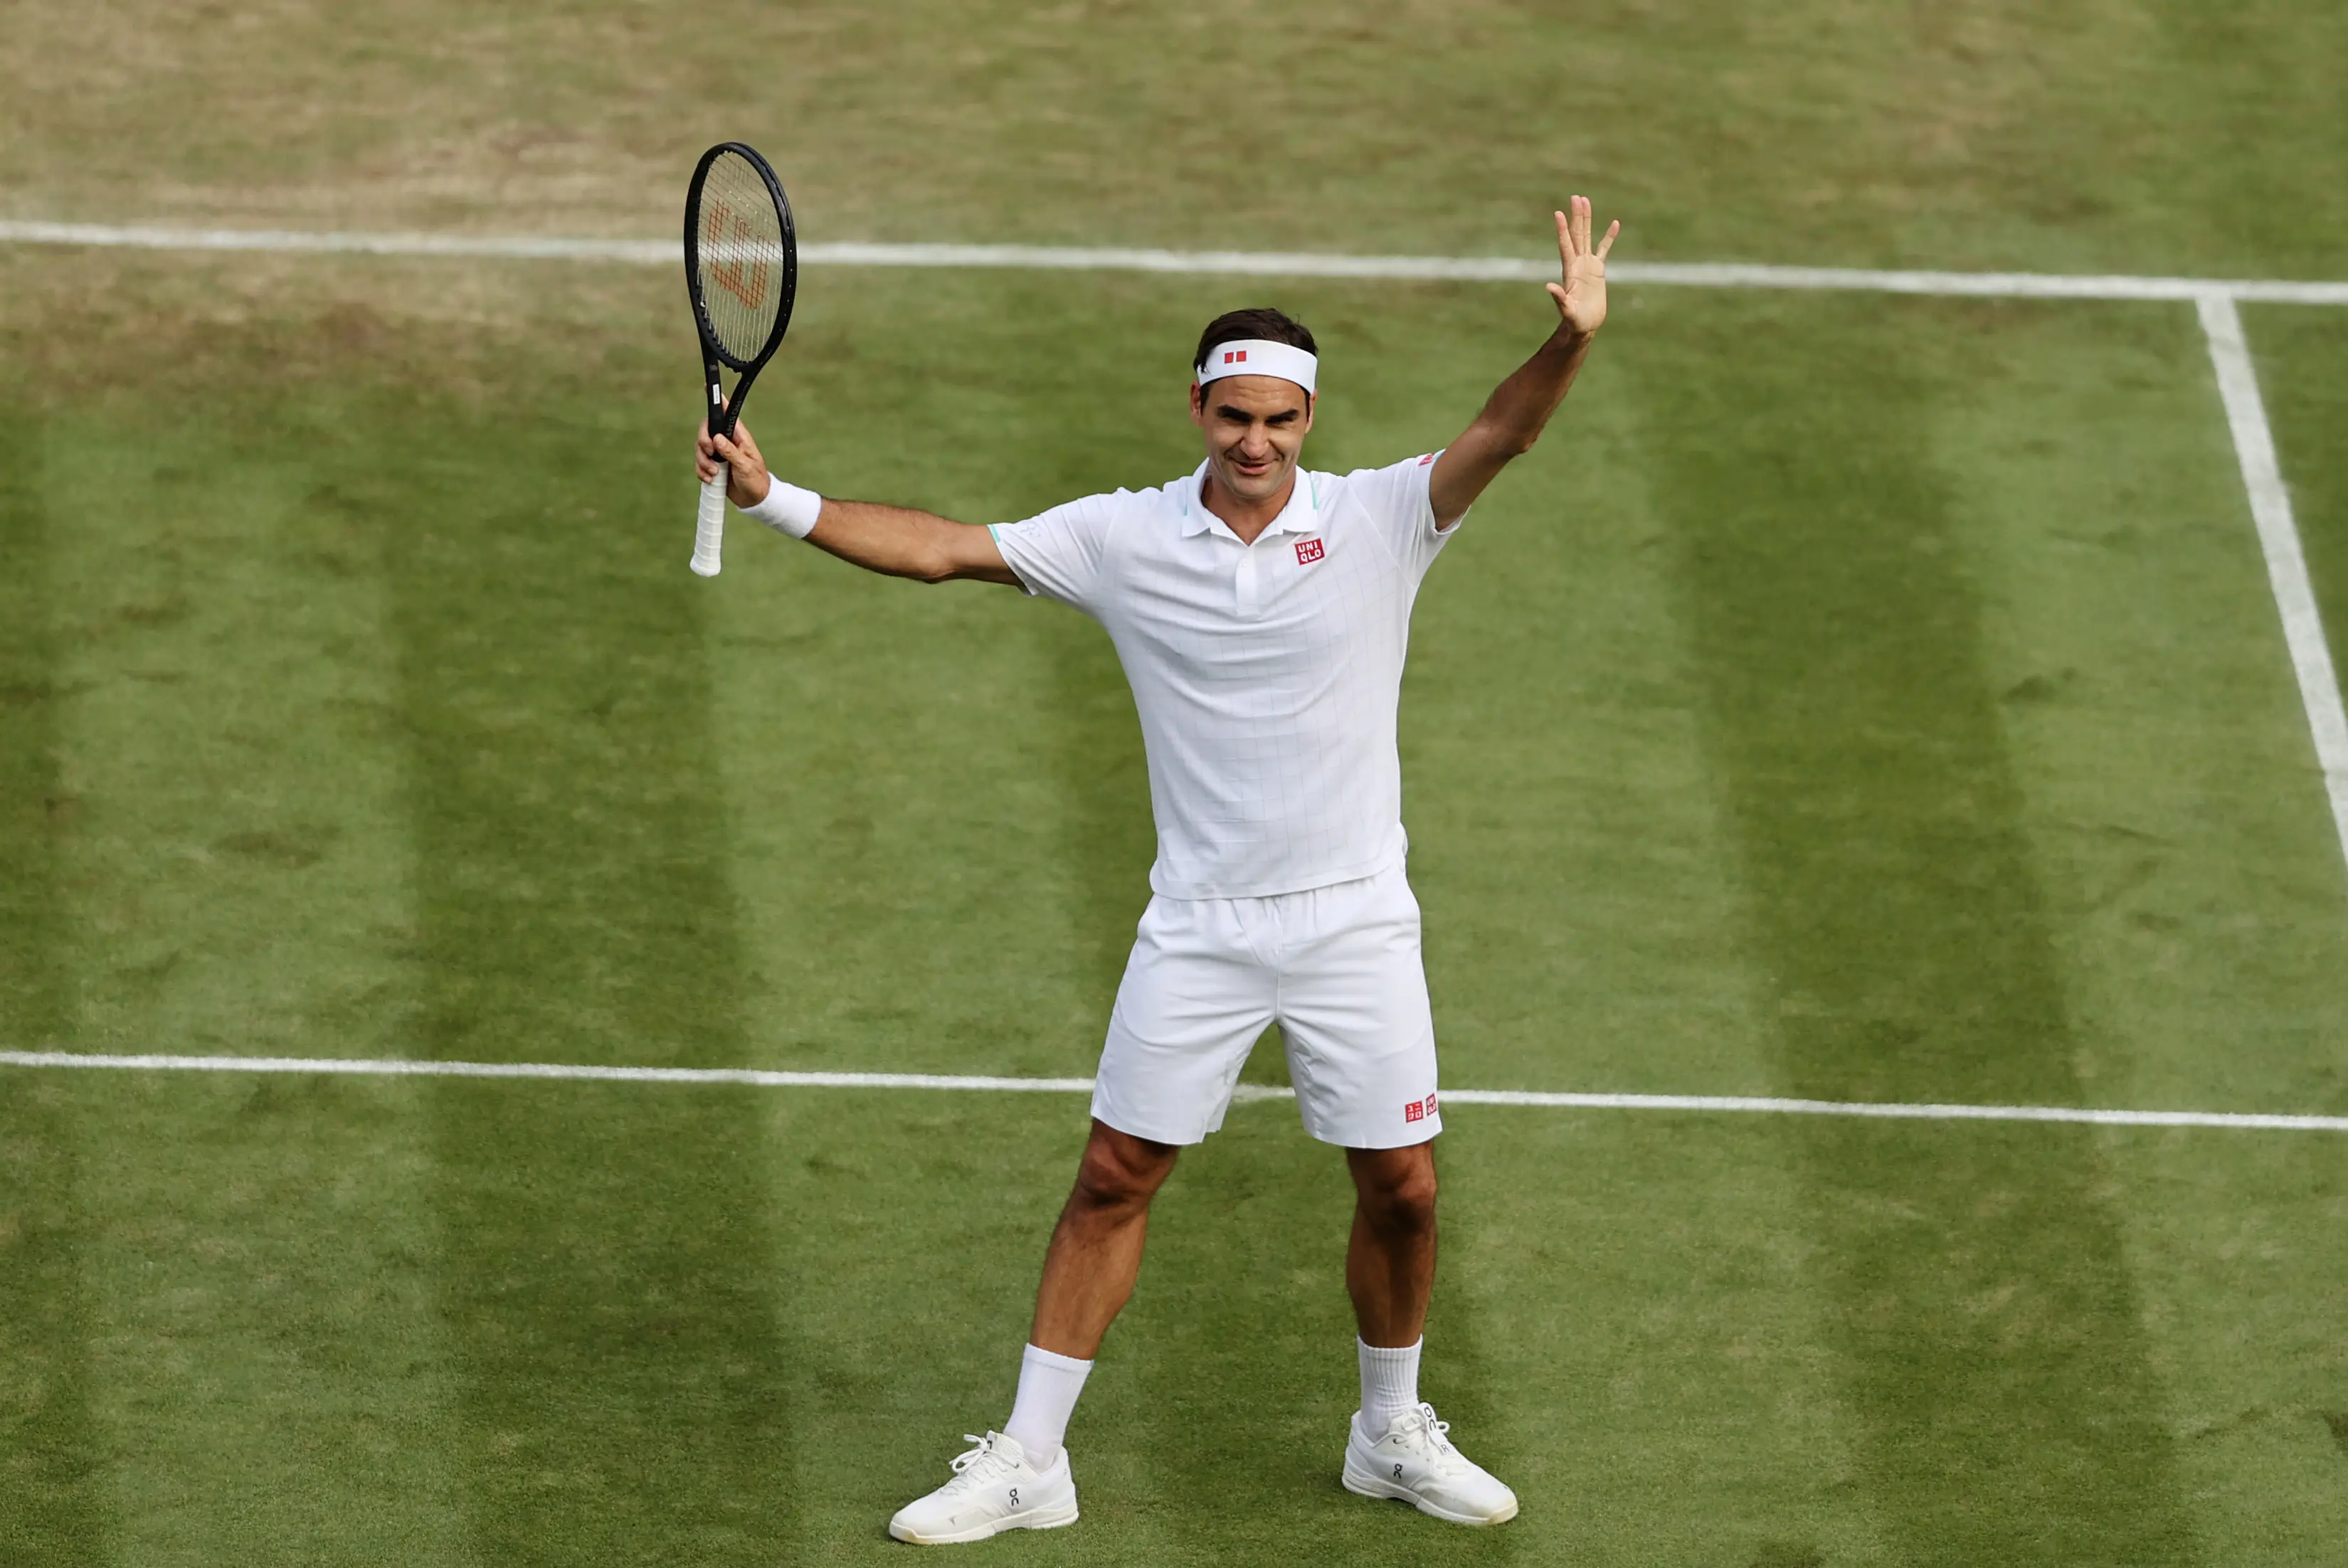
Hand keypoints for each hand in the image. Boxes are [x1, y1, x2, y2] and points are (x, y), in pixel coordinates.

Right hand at [695, 410, 772, 509]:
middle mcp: (727, 441)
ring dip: (702, 461)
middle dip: (703, 442)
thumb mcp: (746, 466)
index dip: (718, 401)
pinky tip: (711, 479)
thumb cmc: (756, 480)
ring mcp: (718, 453)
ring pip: (700, 448)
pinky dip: (702, 471)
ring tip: (715, 474)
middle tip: (710, 453)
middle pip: (705, 430)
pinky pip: (699, 463)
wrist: (754, 500)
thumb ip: (731, 452)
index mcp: (739, 436)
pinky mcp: (713, 465)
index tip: (708, 388)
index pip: (727, 414)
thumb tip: (717, 439)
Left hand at [1544, 195, 1617, 337]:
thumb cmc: (1574, 321)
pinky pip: (1604, 249)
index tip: (1559, 213)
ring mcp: (1587, 265)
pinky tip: (1615, 223)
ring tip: (1585, 201)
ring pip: (1587, 237)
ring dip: (1586, 220)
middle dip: (1576, 216)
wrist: (1584, 326)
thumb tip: (1548, 286)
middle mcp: (1577, 263)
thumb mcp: (1567, 311)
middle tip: (1576, 197)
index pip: (1566, 246)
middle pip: (1577, 235)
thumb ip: (1559, 299)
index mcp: (1570, 271)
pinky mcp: (1598, 270)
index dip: (1563, 230)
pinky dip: (1609, 237)